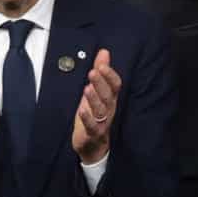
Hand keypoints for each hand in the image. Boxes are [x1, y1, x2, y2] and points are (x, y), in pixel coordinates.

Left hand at [71, 48, 120, 164]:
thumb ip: (101, 72)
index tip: (101, 64)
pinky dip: (87, 118)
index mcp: (111, 98)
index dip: (110, 75)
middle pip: (108, 95)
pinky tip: (82, 110)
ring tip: (87, 88)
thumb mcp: (97, 92)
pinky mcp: (93, 133)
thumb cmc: (95, 115)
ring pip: (101, 109)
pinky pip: (92, 126)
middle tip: (93, 72)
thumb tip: (104, 51)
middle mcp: (109, 109)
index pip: (115, 85)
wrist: (93, 145)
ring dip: (94, 98)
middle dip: (101, 83)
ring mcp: (102, 122)